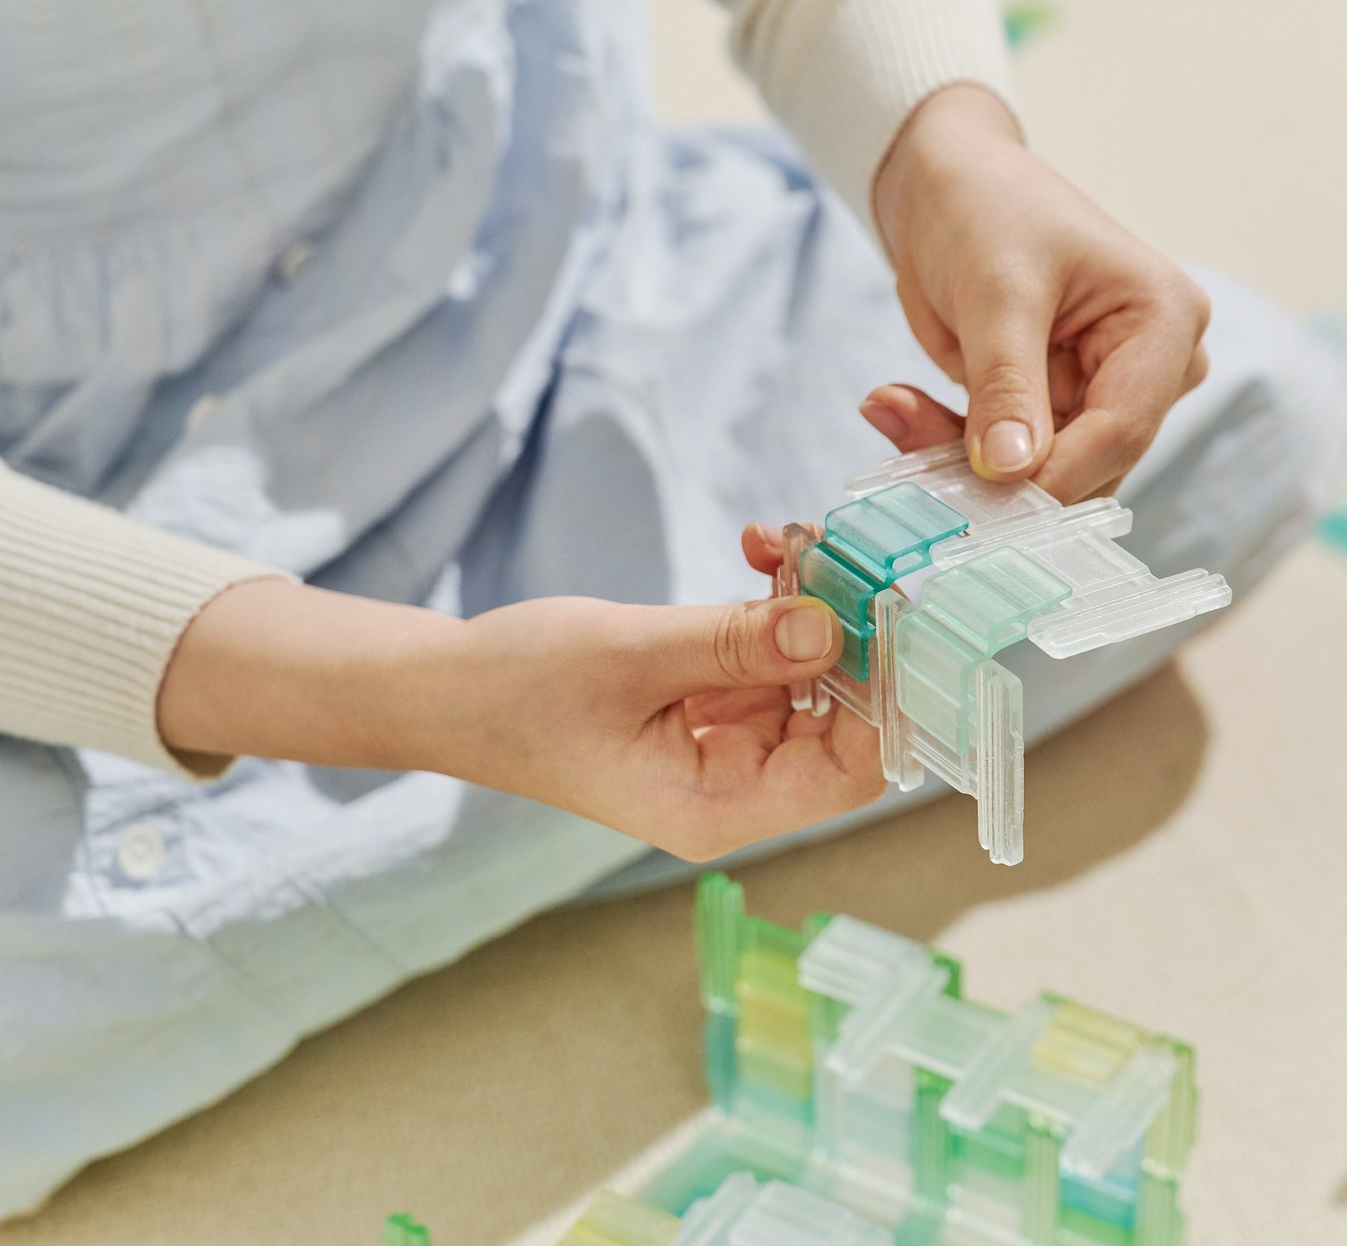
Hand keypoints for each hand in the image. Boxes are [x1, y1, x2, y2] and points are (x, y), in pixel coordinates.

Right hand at [158, 580, 883, 860]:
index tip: (901, 614)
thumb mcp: (631, 655)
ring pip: (812, 681)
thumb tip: (831, 625)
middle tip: (847, 554)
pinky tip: (763, 554)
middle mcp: (736, 788)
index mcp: (720, 806)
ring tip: (791, 541)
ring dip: (812, 608)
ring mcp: (726, 749)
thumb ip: (735, 643)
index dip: (887, 698)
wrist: (445, 688)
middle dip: (852, 637)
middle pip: (843, 725)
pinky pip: (772, 661)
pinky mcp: (711, 709)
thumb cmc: (518, 689)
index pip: (851, 771)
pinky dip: (773, 610)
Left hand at [870, 85, 1211, 501]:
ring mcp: (1108, 394)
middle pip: (1087, 463)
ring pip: (1045, 474)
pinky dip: (953, 447)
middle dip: (998, 468)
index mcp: (1166, 321)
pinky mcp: (1060, 412)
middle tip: (906, 430)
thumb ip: (1006, 384)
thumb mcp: (996, 290)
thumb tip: (1010, 471)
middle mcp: (1154, 368)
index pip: (1122, 429)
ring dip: (964, 459)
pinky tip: (900, 405)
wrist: (949, 184)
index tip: (978, 495)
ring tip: (894, 407)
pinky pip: (1012, 463)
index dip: (1051, 474)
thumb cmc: (986, 206)